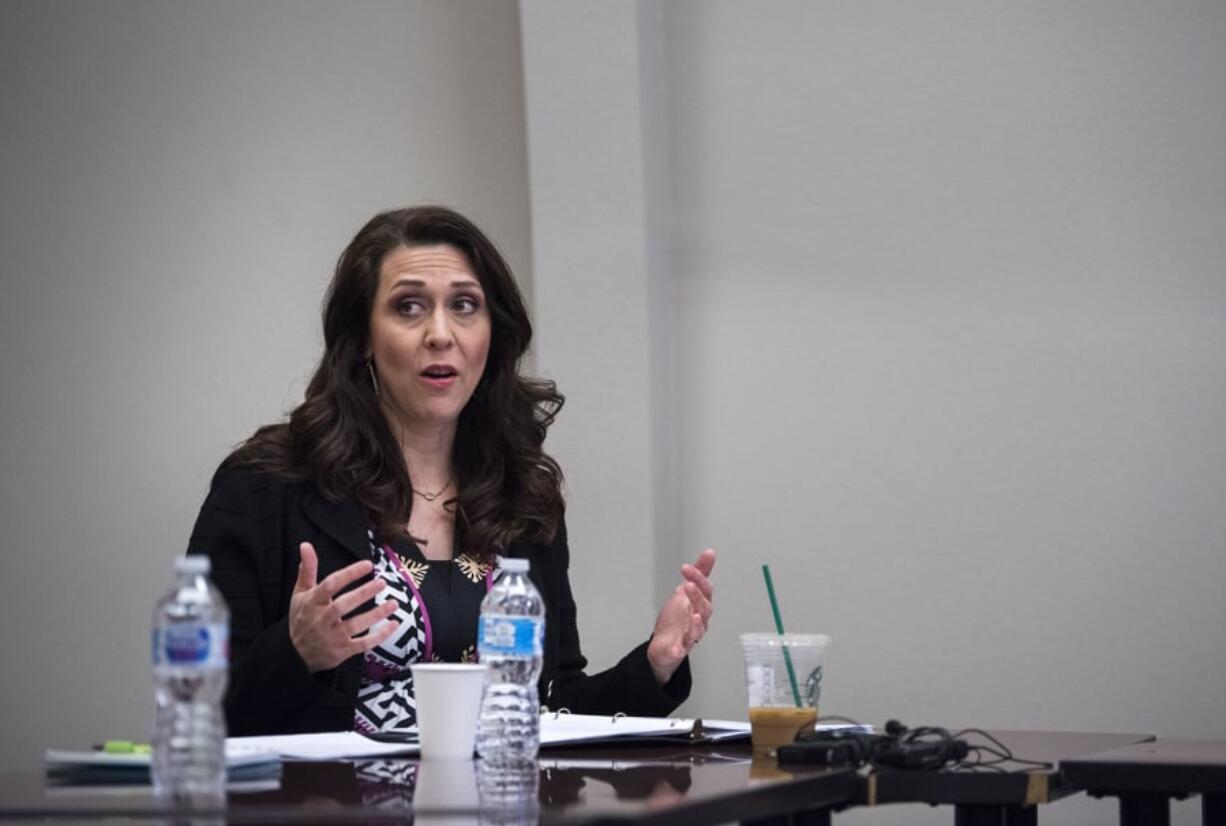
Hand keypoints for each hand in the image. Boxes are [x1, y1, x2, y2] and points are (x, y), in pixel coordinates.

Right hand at [289, 542, 398, 672]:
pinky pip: (362, 644)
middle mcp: (321, 619)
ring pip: (355, 625)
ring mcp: (332, 637)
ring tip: (393, 603)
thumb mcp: (300, 593)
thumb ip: (307, 569)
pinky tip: (393, 624)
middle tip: (382, 582)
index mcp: (312, 602)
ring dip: (376, 614)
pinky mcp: (341, 651)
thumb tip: (305, 545)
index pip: (330, 585)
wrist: (294, 654)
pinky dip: (379, 636)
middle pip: (343, 605)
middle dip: (364, 593)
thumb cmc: (302, 618)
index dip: (349, 574)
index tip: (368, 564)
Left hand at [646, 549, 715, 684]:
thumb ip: (699, 572)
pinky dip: (679, 649)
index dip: (697, 577)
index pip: (704, 589)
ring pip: (698, 630)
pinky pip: (681, 650)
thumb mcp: (685, 590)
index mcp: (701, 604)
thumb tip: (710, 553)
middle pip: (704, 608)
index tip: (686, 568)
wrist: (664, 642)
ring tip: (694, 615)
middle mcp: (699, 620)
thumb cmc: (678, 617)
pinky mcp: (679, 649)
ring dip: (697, 623)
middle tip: (688, 584)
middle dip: (697, 596)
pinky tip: (676, 648)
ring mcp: (690, 635)